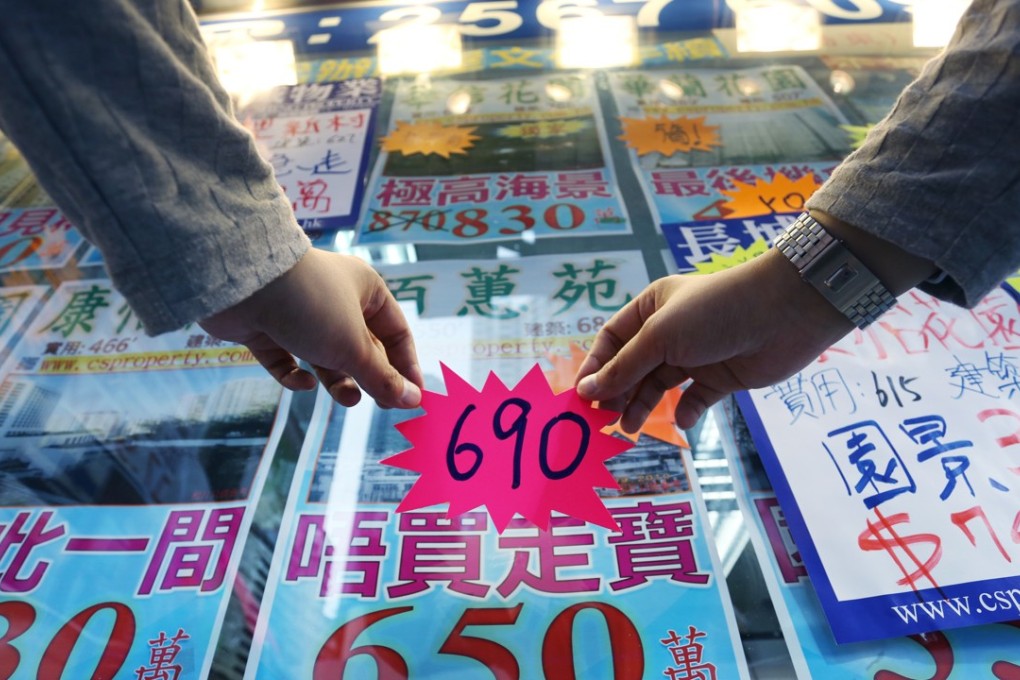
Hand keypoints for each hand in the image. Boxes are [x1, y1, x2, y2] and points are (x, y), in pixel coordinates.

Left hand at [199, 248, 422, 408]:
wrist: (243, 283)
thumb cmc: (312, 305)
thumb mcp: (354, 347)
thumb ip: (383, 378)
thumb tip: (413, 401)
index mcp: (366, 290)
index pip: (397, 332)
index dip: (407, 366)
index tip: (412, 398)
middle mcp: (335, 299)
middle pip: (362, 347)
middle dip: (370, 376)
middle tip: (379, 405)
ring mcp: (299, 314)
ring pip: (325, 357)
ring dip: (337, 380)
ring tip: (347, 397)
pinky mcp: (267, 329)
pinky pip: (287, 360)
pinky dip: (295, 376)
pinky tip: (302, 383)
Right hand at [575, 249, 852, 431]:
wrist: (784, 315)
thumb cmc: (714, 313)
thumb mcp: (660, 337)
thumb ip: (624, 368)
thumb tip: (586, 392)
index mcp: (651, 307)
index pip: (612, 340)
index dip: (596, 367)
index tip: (582, 397)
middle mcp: (670, 331)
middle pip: (632, 366)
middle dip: (617, 391)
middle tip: (603, 419)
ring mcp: (696, 355)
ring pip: (659, 385)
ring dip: (643, 405)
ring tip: (630, 427)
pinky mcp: (721, 377)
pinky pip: (695, 399)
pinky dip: (686, 411)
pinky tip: (682, 420)